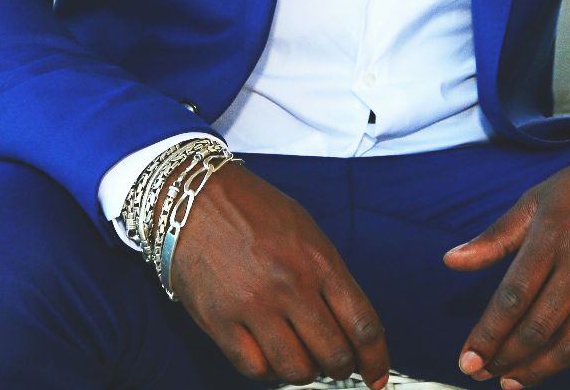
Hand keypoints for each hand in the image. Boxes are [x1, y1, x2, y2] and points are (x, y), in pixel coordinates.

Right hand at [168, 163, 389, 388]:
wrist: (193, 197)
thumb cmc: (253, 210)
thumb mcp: (306, 231)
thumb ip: (329, 277)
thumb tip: (350, 325)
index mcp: (319, 261)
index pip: (363, 325)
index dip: (376, 360)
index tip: (376, 376)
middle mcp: (290, 285)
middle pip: (334, 354)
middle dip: (342, 368)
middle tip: (335, 364)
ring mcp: (254, 305)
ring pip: (296, 370)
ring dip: (305, 372)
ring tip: (301, 359)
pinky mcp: (219, 321)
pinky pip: (254, 369)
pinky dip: (268, 371)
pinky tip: (269, 356)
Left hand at [443, 115, 569, 387]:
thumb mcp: (538, 198)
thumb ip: (496, 236)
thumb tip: (452, 261)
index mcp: (552, 236)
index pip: (512, 298)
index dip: (487, 335)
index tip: (468, 359)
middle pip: (538, 327)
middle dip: (505, 358)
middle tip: (483, 373)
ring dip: (539, 369)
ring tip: (514, 379)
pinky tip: (558, 364)